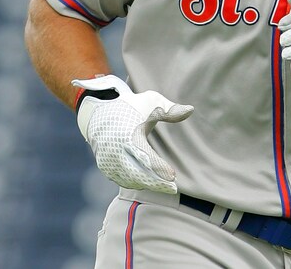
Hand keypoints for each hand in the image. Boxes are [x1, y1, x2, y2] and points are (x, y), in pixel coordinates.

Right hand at [73, 75, 193, 193]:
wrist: (99, 112)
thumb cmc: (131, 107)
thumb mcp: (150, 102)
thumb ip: (169, 110)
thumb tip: (190, 110)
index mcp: (127, 135)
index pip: (145, 156)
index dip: (159, 168)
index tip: (173, 176)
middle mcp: (116, 150)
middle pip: (137, 173)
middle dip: (156, 183)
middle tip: (173, 188)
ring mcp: (108, 160)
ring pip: (130, 179)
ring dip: (147, 184)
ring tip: (165, 185)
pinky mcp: (105, 166)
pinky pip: (121, 179)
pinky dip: (135, 182)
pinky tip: (148, 182)